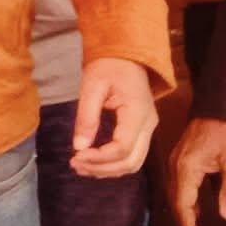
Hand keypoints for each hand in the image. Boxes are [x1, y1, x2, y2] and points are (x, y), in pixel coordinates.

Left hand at [70, 57, 157, 178]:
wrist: (128, 54)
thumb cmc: (109, 65)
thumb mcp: (92, 86)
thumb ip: (86, 116)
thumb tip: (78, 147)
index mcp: (138, 112)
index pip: (122, 148)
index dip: (99, 158)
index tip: (76, 156)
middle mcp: (149, 125)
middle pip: (131, 162)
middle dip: (102, 169)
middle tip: (76, 165)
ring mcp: (149, 129)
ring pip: (134, 163)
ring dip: (108, 170)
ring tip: (82, 166)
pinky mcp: (144, 130)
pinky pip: (133, 156)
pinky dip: (114, 164)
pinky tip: (94, 162)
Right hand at [171, 117, 225, 225]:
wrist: (223, 104)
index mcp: (187, 170)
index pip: (184, 206)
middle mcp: (176, 167)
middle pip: (176, 201)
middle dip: (185, 224)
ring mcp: (177, 160)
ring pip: (176, 192)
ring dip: (185, 212)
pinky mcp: (182, 156)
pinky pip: (180, 184)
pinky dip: (187, 199)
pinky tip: (197, 206)